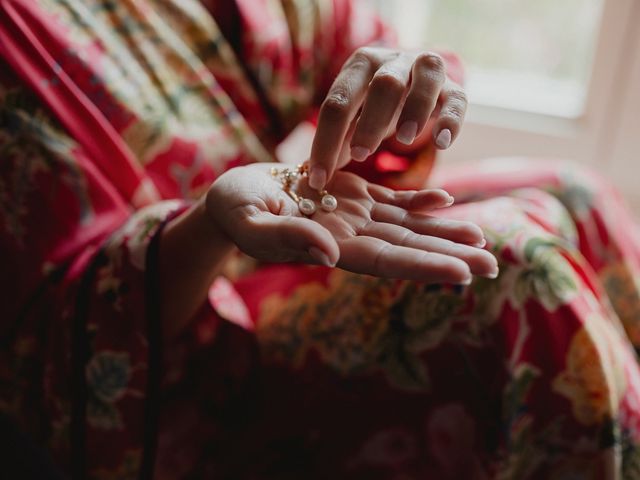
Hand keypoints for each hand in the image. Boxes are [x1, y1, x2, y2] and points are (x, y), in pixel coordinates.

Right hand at [205, 163, 496, 283]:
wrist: (234, 195)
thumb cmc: (236, 211)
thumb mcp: (253, 222)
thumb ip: (290, 237)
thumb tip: (329, 254)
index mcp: (329, 247)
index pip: (386, 261)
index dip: (425, 266)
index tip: (464, 272)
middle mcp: (349, 237)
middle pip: (406, 248)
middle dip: (449, 255)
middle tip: (493, 262)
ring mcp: (353, 216)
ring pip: (406, 226)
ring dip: (444, 230)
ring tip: (482, 236)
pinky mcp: (351, 195)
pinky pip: (390, 201)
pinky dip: (419, 201)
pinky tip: (446, 199)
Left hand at [308, 47, 467, 189]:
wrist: (413, 78)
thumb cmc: (374, 104)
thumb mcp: (353, 116)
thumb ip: (337, 140)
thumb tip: (311, 175)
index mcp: (359, 67)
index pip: (338, 102)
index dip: (325, 141)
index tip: (319, 177)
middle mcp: (392, 61)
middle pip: (383, 84)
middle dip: (370, 120)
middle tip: (360, 154)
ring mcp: (425, 70)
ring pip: (425, 77)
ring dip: (415, 108)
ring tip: (405, 139)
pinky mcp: (453, 86)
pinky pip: (457, 98)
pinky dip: (451, 119)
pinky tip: (442, 143)